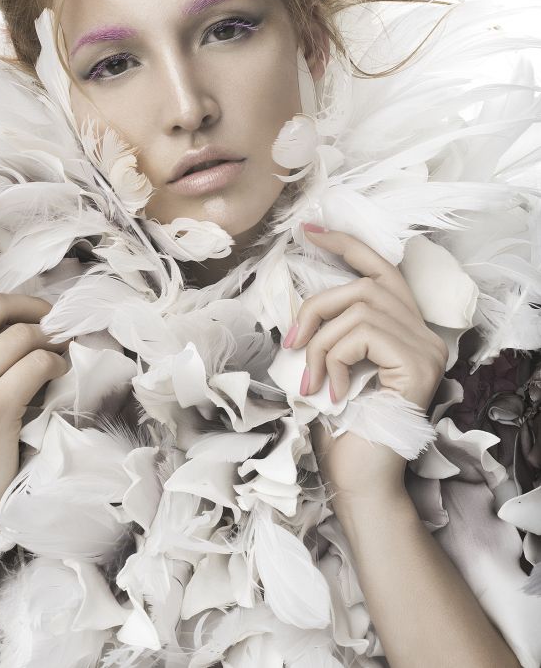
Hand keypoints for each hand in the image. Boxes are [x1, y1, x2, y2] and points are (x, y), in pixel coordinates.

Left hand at [285, 225, 447, 503]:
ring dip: (320, 340)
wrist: (358, 483)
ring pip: (360, 307)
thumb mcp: (326, 365)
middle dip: (316, 306)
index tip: (309, 231)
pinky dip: (334, 357)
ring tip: (310, 378)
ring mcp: (426, 350)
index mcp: (404, 331)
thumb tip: (300, 300)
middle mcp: (424, 335)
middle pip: (365, 284)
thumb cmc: (340, 429)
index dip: (345, 245)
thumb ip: (328, 331)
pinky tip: (332, 392)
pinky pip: (362, 333)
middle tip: (290, 343)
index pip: (380, 270)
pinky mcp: (417, 365)